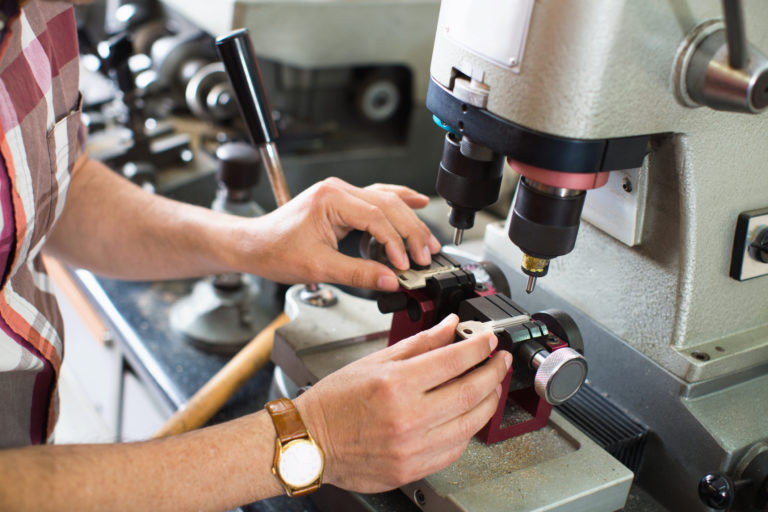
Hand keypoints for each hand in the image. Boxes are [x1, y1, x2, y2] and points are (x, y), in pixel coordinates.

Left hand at [245, 177, 440, 290]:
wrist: (252, 245)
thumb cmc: (274, 251)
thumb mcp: (318, 267)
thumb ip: (358, 274)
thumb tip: (389, 280)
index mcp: (331, 199)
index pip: (376, 217)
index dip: (395, 242)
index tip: (404, 264)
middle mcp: (337, 190)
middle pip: (387, 205)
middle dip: (410, 231)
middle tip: (426, 254)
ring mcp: (339, 193)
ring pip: (385, 201)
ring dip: (408, 220)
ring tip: (427, 240)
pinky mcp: (340, 201)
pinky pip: (375, 199)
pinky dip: (396, 205)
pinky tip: (415, 203)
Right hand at [295, 314, 511, 492]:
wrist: (310, 441)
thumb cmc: (335, 401)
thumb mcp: (375, 361)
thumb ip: (419, 344)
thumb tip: (449, 327)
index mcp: (396, 384)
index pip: (454, 360)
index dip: (479, 347)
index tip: (489, 341)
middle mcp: (407, 417)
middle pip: (471, 392)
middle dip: (493, 372)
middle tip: (499, 361)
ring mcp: (412, 447)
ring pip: (470, 423)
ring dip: (488, 401)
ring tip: (490, 386)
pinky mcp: (413, 469)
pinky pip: (455, 449)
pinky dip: (468, 429)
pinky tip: (467, 416)